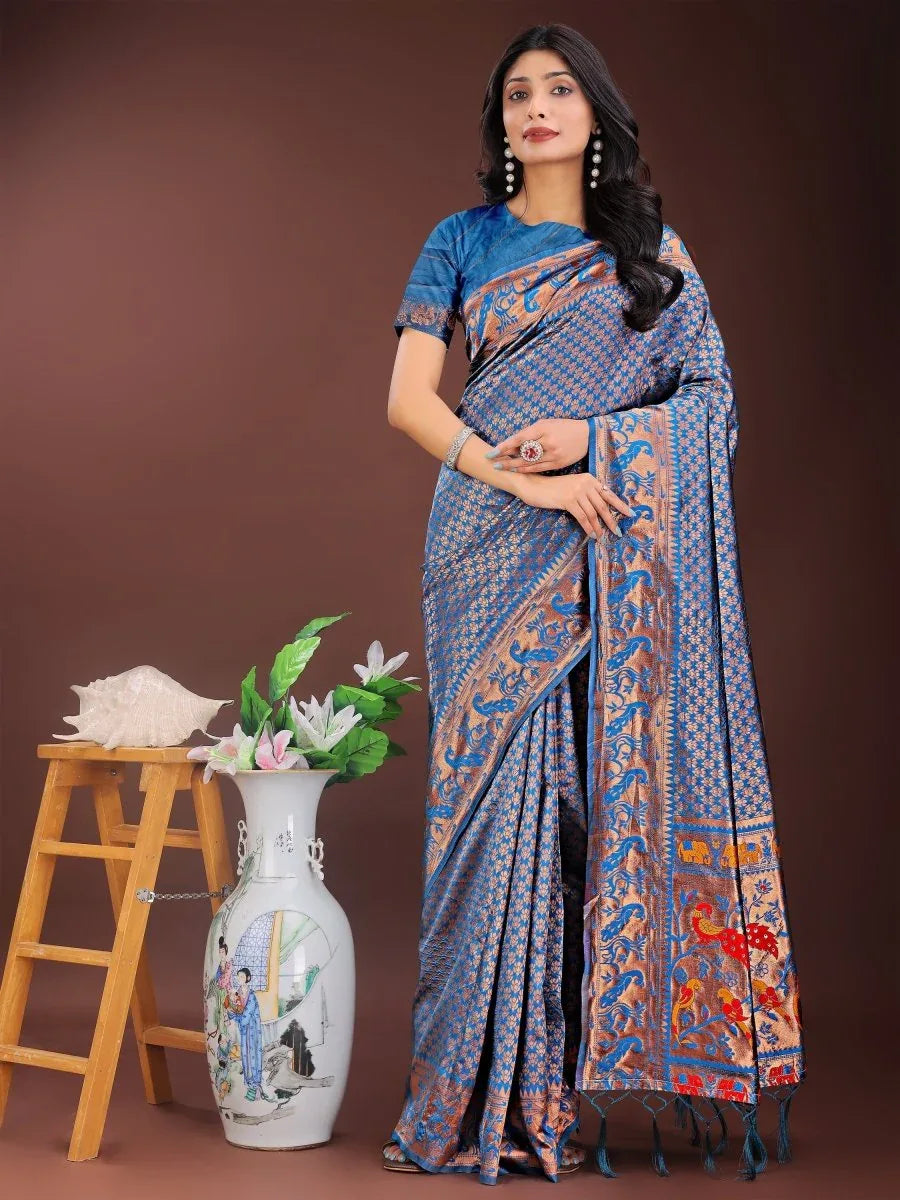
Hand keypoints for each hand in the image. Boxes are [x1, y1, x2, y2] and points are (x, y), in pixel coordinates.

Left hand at [485, 419, 588, 472]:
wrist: (587, 435)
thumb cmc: (563, 426)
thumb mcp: (547, 423)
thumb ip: (530, 432)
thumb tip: (513, 442)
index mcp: (543, 428)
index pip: (519, 438)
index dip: (504, 446)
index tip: (492, 451)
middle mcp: (548, 442)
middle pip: (522, 453)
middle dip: (506, 458)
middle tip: (492, 462)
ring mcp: (554, 454)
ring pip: (529, 463)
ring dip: (513, 466)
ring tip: (500, 467)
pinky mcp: (558, 463)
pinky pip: (538, 468)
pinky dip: (526, 470)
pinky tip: (516, 470)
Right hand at [514, 471, 634, 538]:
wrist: (534, 486)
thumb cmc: (553, 489)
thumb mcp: (573, 487)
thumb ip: (586, 494)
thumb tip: (600, 509)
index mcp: (589, 479)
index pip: (608, 494)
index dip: (620, 505)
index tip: (630, 514)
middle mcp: (585, 483)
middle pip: (603, 505)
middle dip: (611, 520)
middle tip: (618, 531)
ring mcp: (577, 491)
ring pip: (593, 513)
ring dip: (599, 527)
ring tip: (603, 537)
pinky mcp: (568, 500)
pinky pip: (582, 517)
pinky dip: (588, 528)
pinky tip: (592, 535)